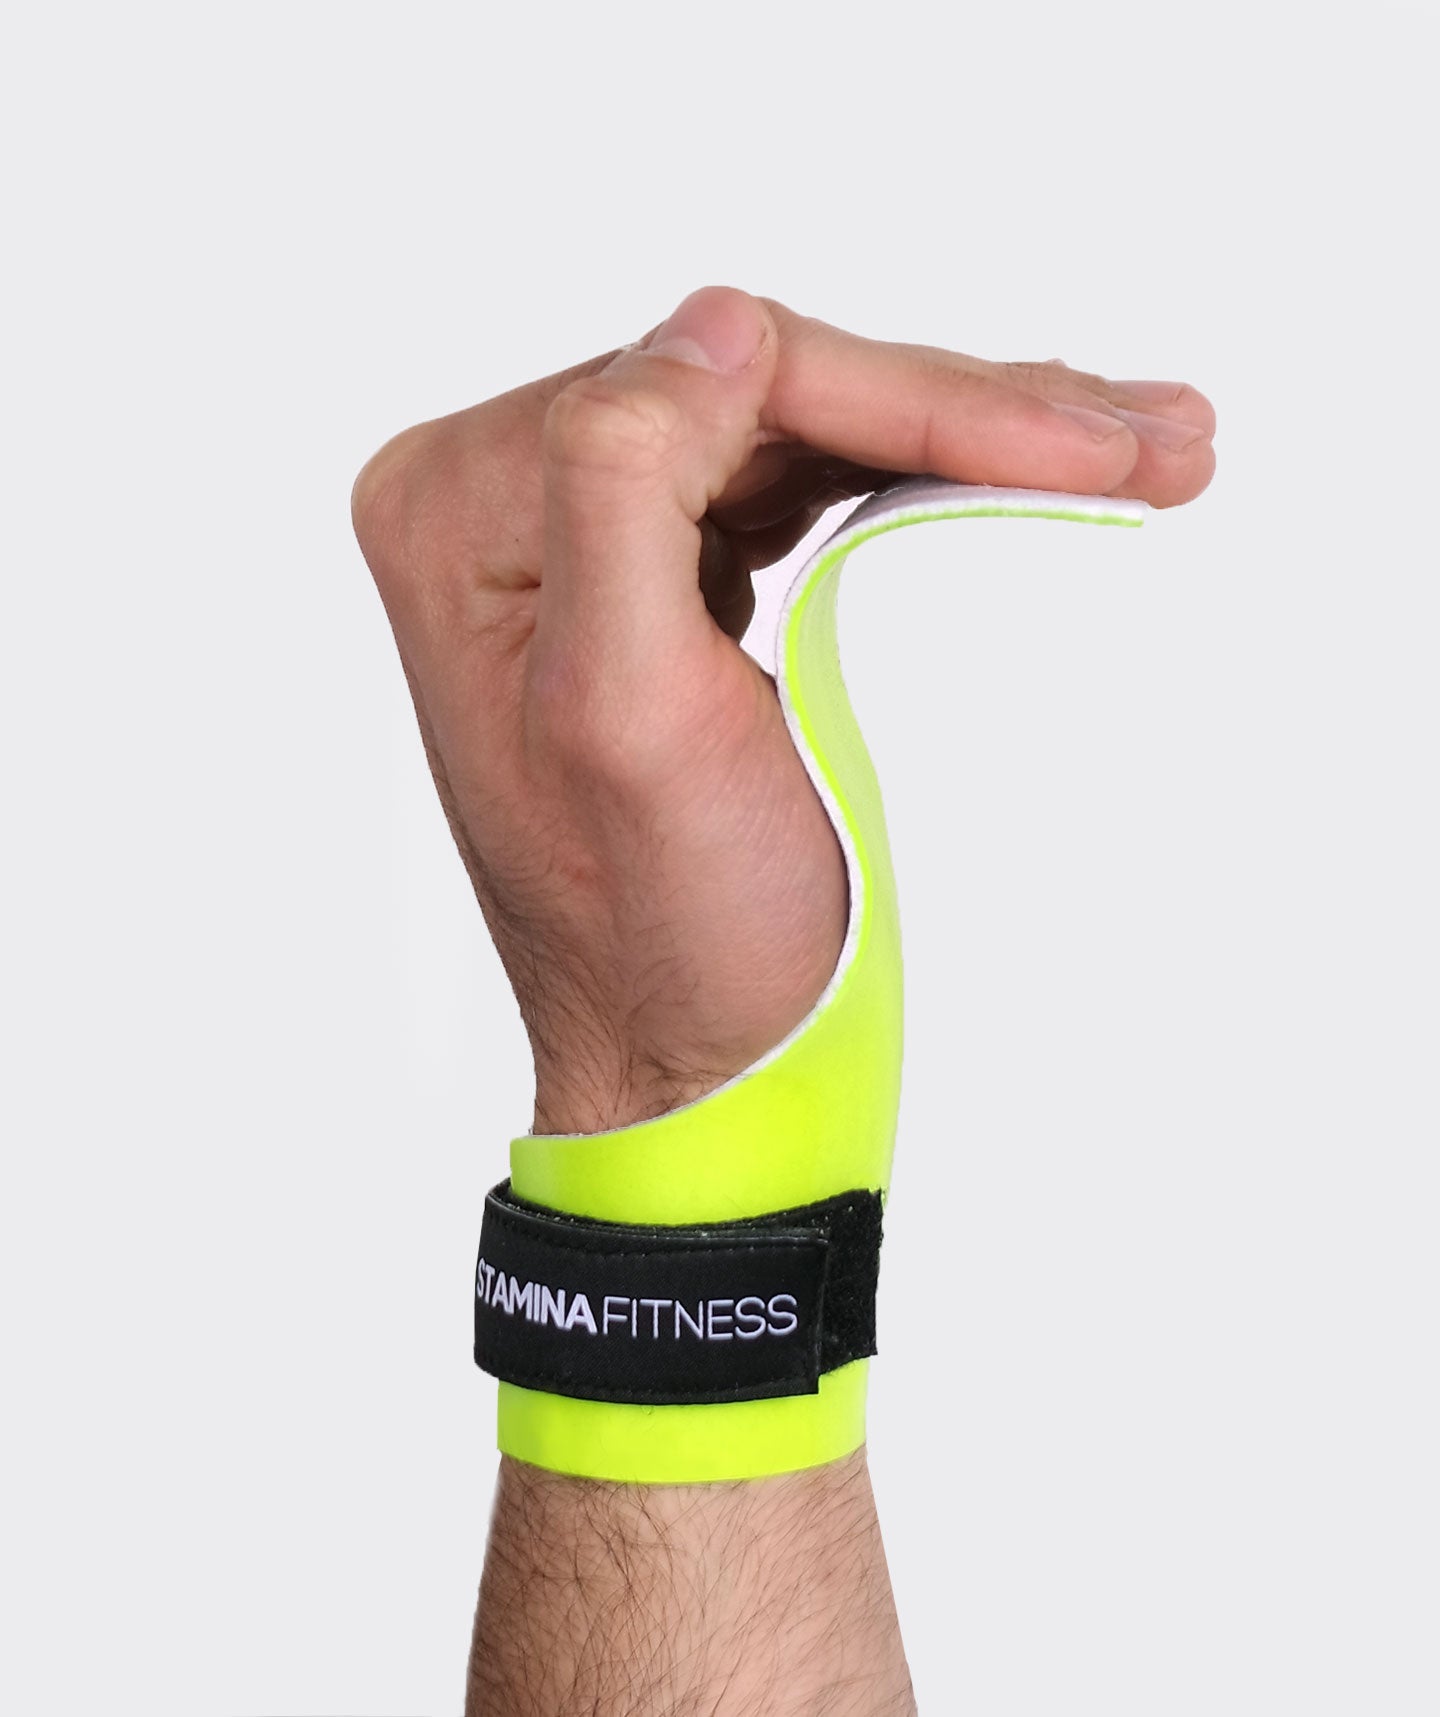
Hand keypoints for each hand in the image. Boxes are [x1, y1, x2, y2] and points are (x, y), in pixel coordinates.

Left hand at [351, 286, 1213, 1134]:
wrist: (692, 1061)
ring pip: (803, 427)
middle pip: (772, 393)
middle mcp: (499, 498)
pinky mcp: (653, 571)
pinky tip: (1023, 465)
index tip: (1090, 447)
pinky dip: (923, 472)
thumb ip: (624, 487)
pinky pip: (799, 480)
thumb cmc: (664, 934)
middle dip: (974, 412)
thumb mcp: (628, 720)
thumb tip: (720, 321)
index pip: (721, 382)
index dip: (918, 401)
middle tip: (1156, 434)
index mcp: (462, 509)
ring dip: (974, 432)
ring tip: (1137, 446)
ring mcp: (578, 529)